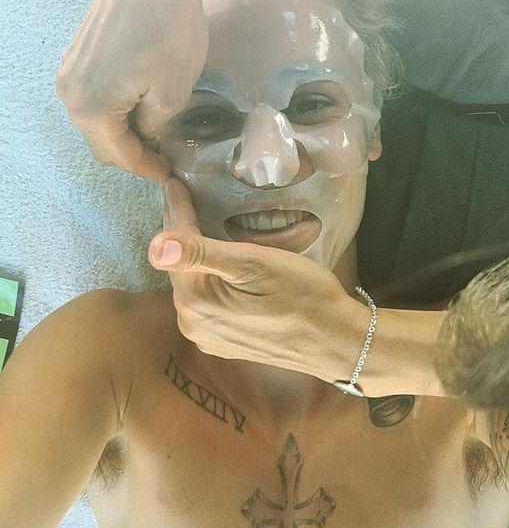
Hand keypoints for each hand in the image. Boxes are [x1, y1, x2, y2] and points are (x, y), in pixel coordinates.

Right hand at [56, 0, 254, 183]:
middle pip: (101, 143)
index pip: (120, 156)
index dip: (147, 171)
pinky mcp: (78, 53)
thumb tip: (147, 134)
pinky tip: (138, 108)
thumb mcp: (170, 96)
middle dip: (132, 155)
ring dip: (123, 134)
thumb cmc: (168, 38)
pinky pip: (95, 97)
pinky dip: (116, 111)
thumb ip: (154, 127)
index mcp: (90, 111)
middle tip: (162, 159)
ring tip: (154, 136)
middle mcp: (69, 93)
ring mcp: (69, 70)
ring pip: (96, 121)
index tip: (169, 176)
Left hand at [147, 178, 366, 381]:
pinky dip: (211, 283)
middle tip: (187, 200)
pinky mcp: (223, 345)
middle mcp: (192, 324)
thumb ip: (202, 255)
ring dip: (197, 260)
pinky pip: (207, 305)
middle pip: (181, 268)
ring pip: (193, 286)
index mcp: (195, 301)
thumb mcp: (255, 265)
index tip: (172, 182)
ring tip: (203, 230)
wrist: (335, 341)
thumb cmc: (302, 295)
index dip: (176, 211)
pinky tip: (222, 271)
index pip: (175, 245)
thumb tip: (154, 246)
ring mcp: (207, 337)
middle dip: (184, 234)